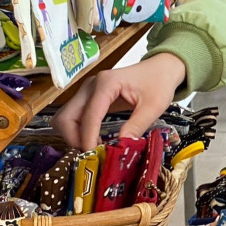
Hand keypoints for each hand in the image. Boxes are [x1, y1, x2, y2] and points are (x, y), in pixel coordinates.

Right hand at [53, 53, 185, 149]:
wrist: (160, 69)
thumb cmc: (158, 82)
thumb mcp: (154, 106)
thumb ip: (138, 125)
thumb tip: (121, 146)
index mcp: (107, 83)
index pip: (89, 115)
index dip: (88, 138)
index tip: (94, 155)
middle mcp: (91, 85)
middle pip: (66, 117)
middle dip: (74, 139)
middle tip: (92, 153)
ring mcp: (87, 91)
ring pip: (65, 118)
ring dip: (73, 136)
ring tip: (94, 148)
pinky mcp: (88, 98)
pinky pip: (73, 118)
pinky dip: (78, 132)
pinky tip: (94, 140)